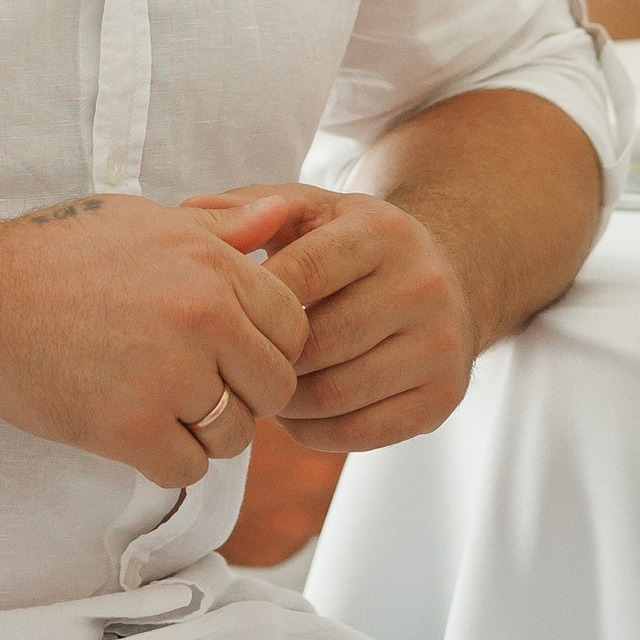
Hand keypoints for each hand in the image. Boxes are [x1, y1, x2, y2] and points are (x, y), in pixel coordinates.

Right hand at [0, 191, 308, 488]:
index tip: (229, 353)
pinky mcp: (131, 427)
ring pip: (235, 434)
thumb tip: (280, 215)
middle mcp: (202, 317)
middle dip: (243, 394)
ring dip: (204, 433)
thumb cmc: (53, 253)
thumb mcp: (141, 220)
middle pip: (274, 386)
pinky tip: (133, 432)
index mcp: (210, 263)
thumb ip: (219, 228)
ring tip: (159, 407)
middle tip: (195, 388)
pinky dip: (165, 460)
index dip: (266, 346)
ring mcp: (170, 374)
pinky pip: (187, 468)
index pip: (293, 326)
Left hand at [186, 184, 474, 457]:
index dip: (253, 301)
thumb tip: (188, 209)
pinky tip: (297, 411)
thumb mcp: (313, 211)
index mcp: (383, 231)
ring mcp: (438, 345)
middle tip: (235, 362)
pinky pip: (358, 432)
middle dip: (266, 357)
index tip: (221, 315)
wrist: (451, 282)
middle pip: (316, 342)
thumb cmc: (355, 248)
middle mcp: (421, 285)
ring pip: (333, 393)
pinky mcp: (442, 398)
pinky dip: (313, 431)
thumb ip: (250, 207)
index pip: (302, 273)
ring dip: (283, 400)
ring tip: (262, 384)